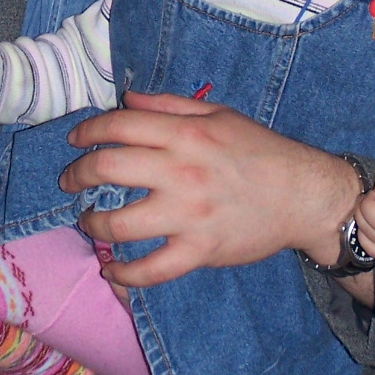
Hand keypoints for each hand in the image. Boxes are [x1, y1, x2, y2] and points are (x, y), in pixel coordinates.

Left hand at [60, 91, 363, 288]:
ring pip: (120, 223)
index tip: (75, 140)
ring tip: (88, 221)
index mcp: (186, 134)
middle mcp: (181, 172)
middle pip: (108, 169)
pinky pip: (151, 270)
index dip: (88, 131)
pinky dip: (124, 275)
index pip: (119, 126)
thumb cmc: (261, 151)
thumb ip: (170, 105)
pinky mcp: (199, 251)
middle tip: (70, 181)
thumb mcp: (219, 115)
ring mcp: (188, 215)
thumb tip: (127, 100)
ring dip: (93, 223)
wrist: (304, 195)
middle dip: (77, 174)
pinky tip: (111, 270)